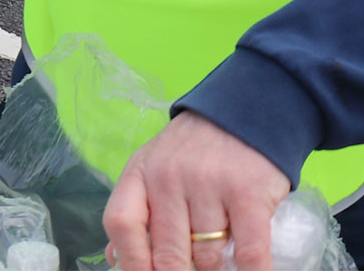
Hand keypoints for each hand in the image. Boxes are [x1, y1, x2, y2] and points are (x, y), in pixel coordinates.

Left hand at [105, 111, 289, 270]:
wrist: (248, 109)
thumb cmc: (197, 148)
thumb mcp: (154, 167)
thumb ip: (136, 212)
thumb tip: (115, 259)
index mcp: (141, 172)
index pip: (121, 224)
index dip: (131, 262)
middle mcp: (169, 176)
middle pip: (166, 254)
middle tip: (190, 270)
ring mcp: (208, 184)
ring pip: (206, 257)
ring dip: (214, 267)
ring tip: (220, 251)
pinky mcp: (248, 192)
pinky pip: (248, 253)